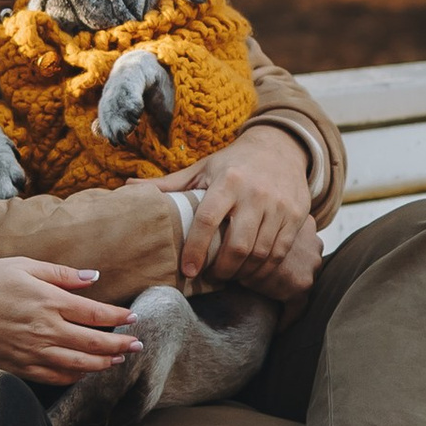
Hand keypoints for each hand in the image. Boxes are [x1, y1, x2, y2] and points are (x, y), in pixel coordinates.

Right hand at [0, 258, 141, 381]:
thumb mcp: (22, 265)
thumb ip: (61, 274)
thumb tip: (93, 277)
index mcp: (49, 301)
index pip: (96, 314)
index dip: (119, 318)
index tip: (133, 320)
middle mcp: (46, 330)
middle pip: (95, 343)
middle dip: (120, 345)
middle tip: (137, 345)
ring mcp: (34, 352)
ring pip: (80, 364)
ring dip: (103, 364)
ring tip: (117, 360)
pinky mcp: (21, 367)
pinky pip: (56, 377)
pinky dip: (75, 376)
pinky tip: (84, 372)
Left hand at [166, 130, 320, 300]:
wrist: (280, 149)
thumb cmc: (233, 163)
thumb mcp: (202, 168)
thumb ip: (169, 183)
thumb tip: (128, 185)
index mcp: (228, 180)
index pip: (208, 219)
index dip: (195, 249)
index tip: (187, 270)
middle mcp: (256, 193)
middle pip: (238, 244)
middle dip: (222, 269)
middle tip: (211, 276)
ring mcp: (279, 206)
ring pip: (261, 253)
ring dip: (243, 272)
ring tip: (229, 275)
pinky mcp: (297, 216)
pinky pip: (279, 253)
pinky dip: (264, 269)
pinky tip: (251, 271)